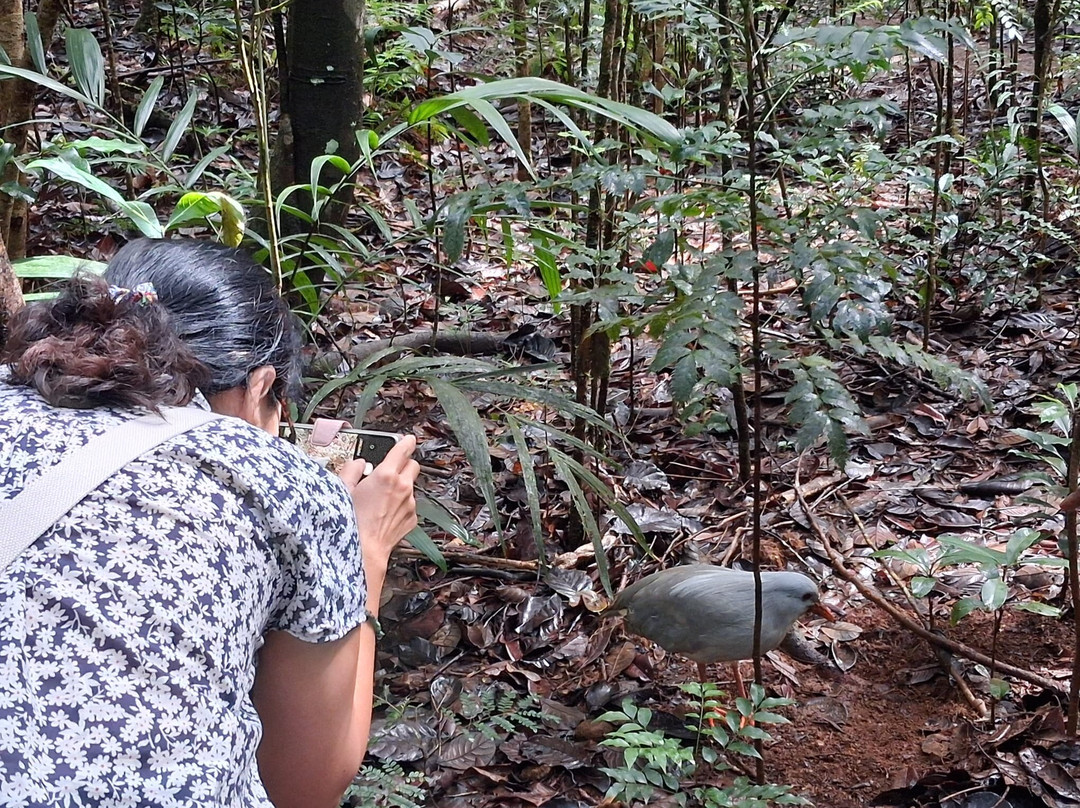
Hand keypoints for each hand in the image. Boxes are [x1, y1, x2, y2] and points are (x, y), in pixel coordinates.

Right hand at [338, 435, 419, 581]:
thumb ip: (352, 470)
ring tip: (381, 499)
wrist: (364, 551)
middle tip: (390, 470)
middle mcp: (403, 487)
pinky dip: (400, 505)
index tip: (407, 440)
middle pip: (413, 465)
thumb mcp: (343, 490)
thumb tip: (358, 464)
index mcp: (386, 475)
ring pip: (410, 486)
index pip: (403, 449)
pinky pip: (409, 505)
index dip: (405, 442)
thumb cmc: (351, 523)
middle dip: (403, 465)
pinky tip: (385, 513)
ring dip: (400, 488)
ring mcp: (410, 503)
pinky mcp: (412, 518)